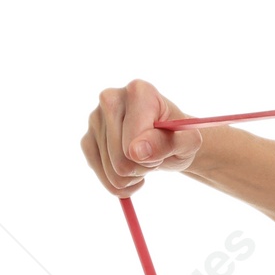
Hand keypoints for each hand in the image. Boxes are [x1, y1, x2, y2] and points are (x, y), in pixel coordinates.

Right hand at [81, 79, 200, 194]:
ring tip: (143, 159)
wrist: (168, 138)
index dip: (154, 155)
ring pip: (112, 174)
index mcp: (138, 91)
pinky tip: (131, 169)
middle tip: (154, 154)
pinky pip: (103, 178)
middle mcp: (110, 98)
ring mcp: (94, 119)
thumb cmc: (178, 137)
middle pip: (121, 161)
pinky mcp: (87, 139)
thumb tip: (135, 152)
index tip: (163, 143)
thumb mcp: (187, 142)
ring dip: (133, 176)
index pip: (134, 143)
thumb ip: (167, 144)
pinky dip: (121, 184)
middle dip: (143, 167)